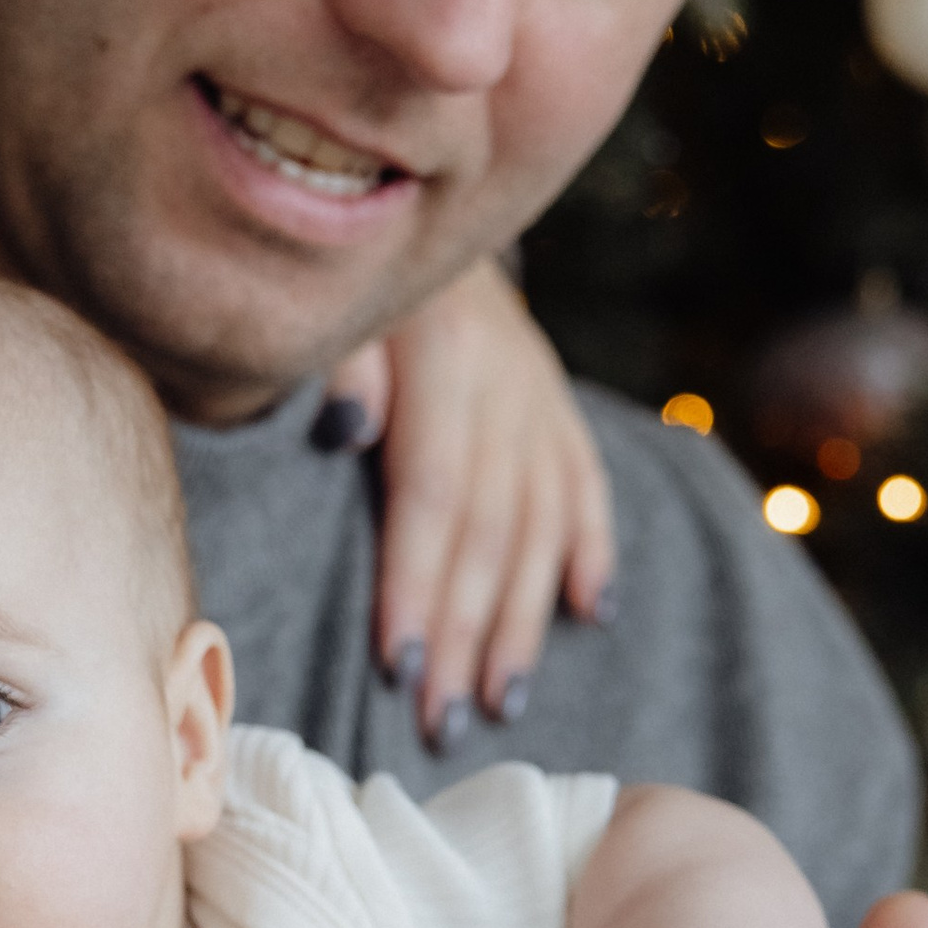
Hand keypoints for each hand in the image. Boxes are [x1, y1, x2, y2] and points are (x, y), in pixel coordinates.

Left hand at [324, 260, 614, 742]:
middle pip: (491, 529)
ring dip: (524, 620)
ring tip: (500, 703)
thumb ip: (336, 360)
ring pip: (541, 524)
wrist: (420, 206)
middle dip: (467, 633)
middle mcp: (508, 382)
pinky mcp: (559, 402)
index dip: (418, 582)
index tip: (400, 666)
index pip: (434, 493)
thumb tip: (342, 432)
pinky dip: (592, 550)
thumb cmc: (350, 278)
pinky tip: (594, 614)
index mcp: (446, 356)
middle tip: (440, 721)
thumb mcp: (333, 302)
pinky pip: (586, 485)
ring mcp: (543, 395)